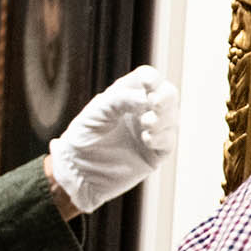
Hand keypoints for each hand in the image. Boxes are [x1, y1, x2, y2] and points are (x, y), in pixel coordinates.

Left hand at [47, 65, 178, 216]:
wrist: (79, 171)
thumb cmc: (83, 138)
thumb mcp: (96, 113)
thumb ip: (119, 100)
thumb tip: (146, 98)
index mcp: (127, 95)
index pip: (148, 78)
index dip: (151, 78)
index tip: (147, 84)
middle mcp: (142, 111)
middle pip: (167, 95)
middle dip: (165, 97)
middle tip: (154, 103)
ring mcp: (150, 131)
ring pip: (171, 117)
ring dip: (163, 118)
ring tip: (146, 124)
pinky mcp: (154, 153)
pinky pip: (168, 141)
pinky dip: (161, 137)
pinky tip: (147, 139)